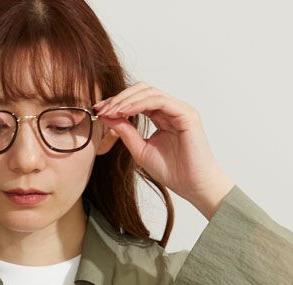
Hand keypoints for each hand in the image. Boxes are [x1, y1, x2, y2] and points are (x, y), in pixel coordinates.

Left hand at [93, 84, 234, 214]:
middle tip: (102, 108)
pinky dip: (139, 104)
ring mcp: (179, 109)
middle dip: (119, 98)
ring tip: (111, 110)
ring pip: (149, 92)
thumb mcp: (141, 150)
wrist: (193, 186)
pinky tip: (124, 112)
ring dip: (127, 100)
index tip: (99, 111)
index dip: (117, 103)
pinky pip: (159, 100)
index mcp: (162, 117)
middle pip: (141, 90)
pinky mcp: (186, 113)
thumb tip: (107, 116)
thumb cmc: (173, 172)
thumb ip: (126, 132)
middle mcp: (171, 109)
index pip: (137, 101)